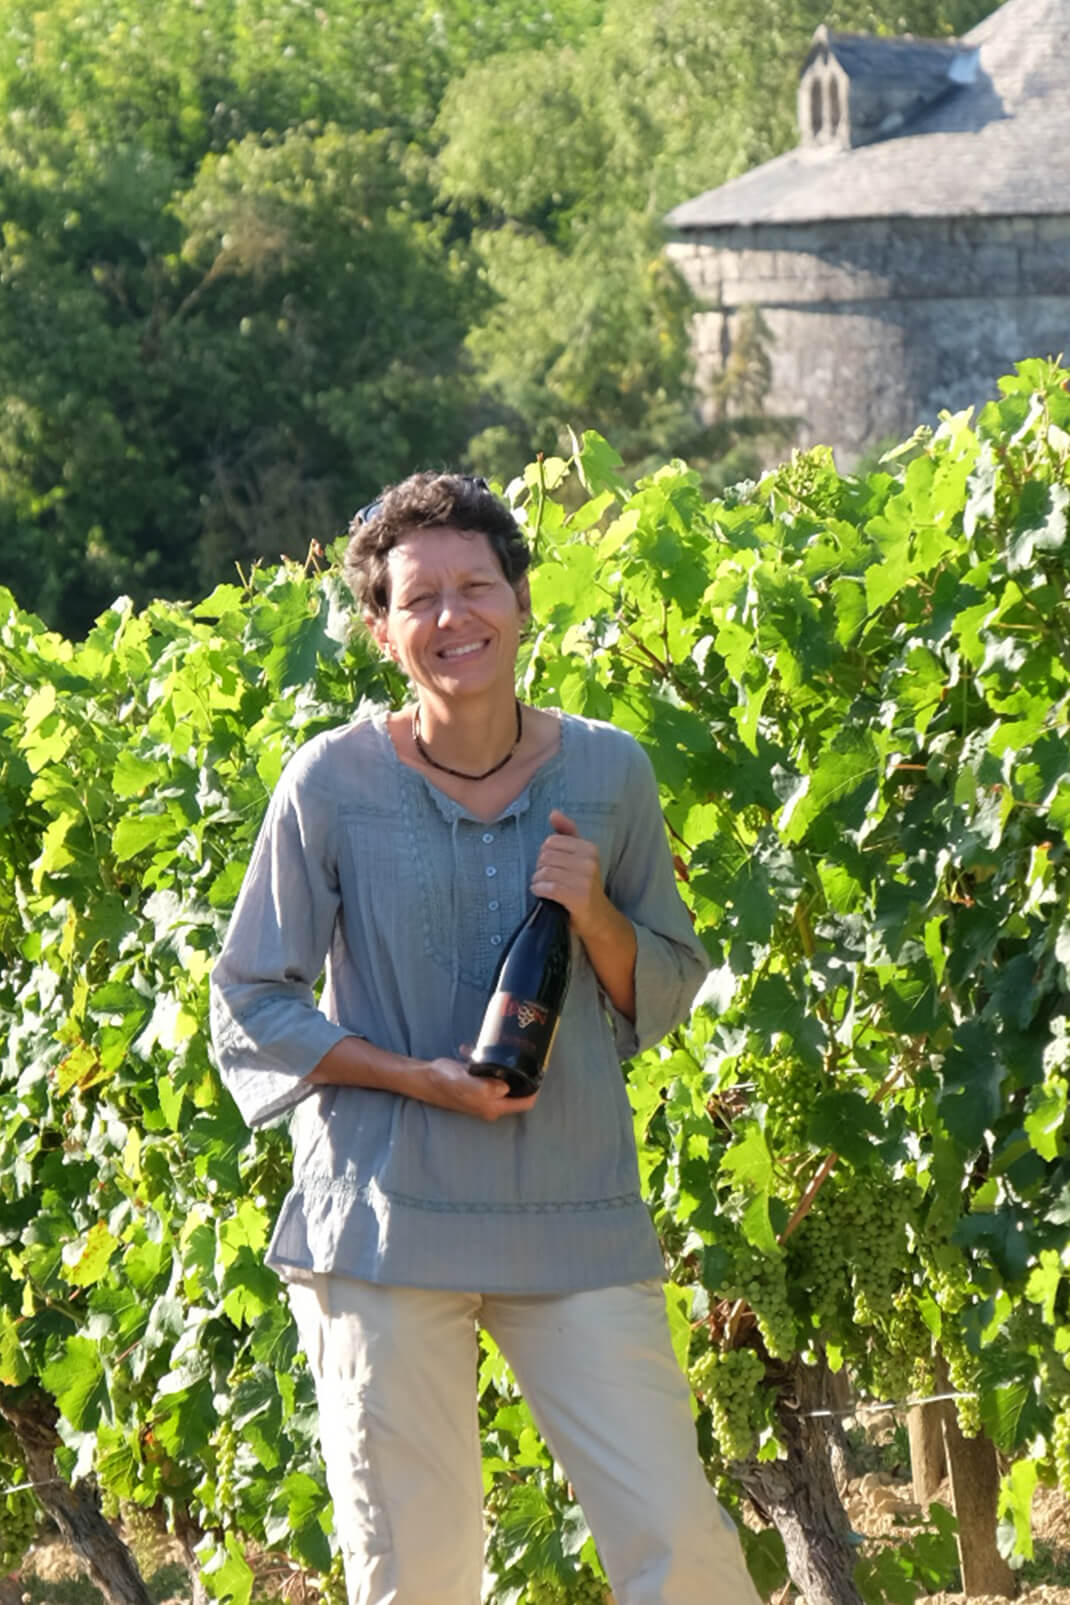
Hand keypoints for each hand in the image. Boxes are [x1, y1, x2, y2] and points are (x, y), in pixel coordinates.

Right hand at [422, 1055, 537, 1121]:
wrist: (425, 1078)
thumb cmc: (446, 1082)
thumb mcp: (468, 1084)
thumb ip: (488, 1087)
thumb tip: (507, 1086)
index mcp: (493, 1107)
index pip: (525, 1102)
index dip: (535, 1088)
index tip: (540, 1068)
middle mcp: (491, 1103)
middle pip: (517, 1091)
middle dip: (521, 1072)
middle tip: (524, 1053)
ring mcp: (484, 1094)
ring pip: (504, 1079)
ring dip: (503, 1065)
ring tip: (498, 1049)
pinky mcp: (477, 1083)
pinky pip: (490, 1073)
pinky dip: (487, 1061)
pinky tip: (475, 1050)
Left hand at [531, 809, 610, 942]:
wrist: (598, 917)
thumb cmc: (583, 884)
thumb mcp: (579, 856)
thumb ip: (566, 833)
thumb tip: (553, 813)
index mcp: (589, 848)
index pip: (551, 842)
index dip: (544, 853)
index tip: (549, 864)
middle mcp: (590, 862)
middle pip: (545, 856)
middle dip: (539, 867)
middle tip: (544, 878)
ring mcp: (585, 880)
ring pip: (545, 872)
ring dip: (537, 881)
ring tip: (541, 886)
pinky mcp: (579, 897)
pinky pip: (549, 888)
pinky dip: (539, 890)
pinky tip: (540, 893)